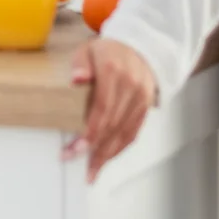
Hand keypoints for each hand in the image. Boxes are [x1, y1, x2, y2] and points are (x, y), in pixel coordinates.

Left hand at [64, 38, 157, 181]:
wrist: (139, 48)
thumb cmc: (107, 51)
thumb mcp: (88, 49)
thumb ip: (80, 64)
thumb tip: (76, 79)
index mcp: (113, 71)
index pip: (102, 107)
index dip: (90, 131)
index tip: (76, 147)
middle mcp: (131, 86)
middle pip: (112, 124)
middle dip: (93, 147)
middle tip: (72, 159)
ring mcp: (141, 98)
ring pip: (124, 133)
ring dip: (106, 154)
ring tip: (90, 171)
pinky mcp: (146, 108)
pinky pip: (133, 132)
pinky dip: (119, 148)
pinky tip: (105, 159)